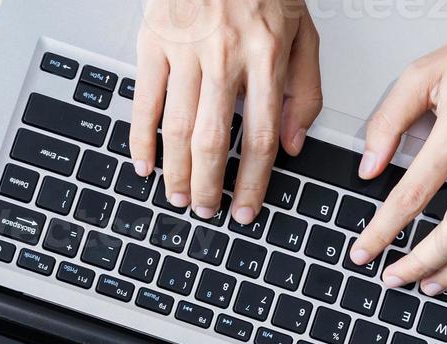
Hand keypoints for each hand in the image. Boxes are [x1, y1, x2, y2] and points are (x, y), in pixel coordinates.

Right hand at [133, 0, 321, 221]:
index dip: (254, 182)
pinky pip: (145, 102)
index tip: (247, 209)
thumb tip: (293, 144)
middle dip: (210, 186)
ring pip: (179, 127)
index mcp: (267, 57)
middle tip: (207, 210)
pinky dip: (141, 139)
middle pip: (215, 141)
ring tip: (179, 196)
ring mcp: (187, 51)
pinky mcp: (155, 43)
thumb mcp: (303, 31)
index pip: (261, 137)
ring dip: (177, 172)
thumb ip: (305, 89)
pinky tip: (145, 164)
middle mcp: (227, 57)